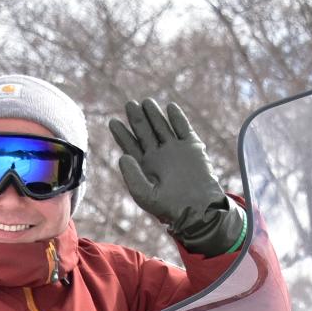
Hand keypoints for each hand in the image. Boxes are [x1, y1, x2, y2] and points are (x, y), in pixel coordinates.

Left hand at [109, 98, 244, 257]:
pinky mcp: (191, 146)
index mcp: (145, 166)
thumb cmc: (169, 206)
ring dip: (154, 114)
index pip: (130, 146)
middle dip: (136, 118)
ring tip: (146, 102)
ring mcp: (174, 149)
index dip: (121, 134)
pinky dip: (177, 117)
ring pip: (162, 126)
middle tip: (129, 105)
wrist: (198, 208)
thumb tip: (123, 155)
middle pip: (144, 132)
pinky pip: (183, 128)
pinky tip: (170, 107)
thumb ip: (132, 176)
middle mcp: (158, 155)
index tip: (113, 122)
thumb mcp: (145, 194)